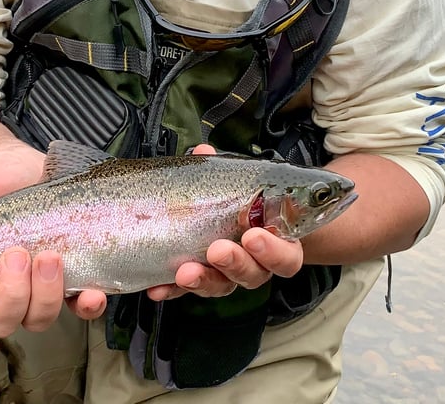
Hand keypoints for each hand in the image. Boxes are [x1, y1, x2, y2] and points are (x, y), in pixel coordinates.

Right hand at [0, 148, 107, 335]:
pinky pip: (80, 305)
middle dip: (11, 294)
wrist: (22, 164)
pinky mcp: (70, 276)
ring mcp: (37, 288)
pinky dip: (86, 305)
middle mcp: (1, 293)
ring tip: (50, 255)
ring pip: (38, 316)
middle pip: (2, 320)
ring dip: (45, 294)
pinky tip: (90, 293)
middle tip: (16, 254)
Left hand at [147, 144, 303, 301]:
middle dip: (234, 264)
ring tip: (185, 272)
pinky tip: (158, 289)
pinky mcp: (203, 282)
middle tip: (217, 251)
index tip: (253, 236)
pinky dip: (173, 291)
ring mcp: (230, 276)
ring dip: (203, 280)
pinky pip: (190, 292)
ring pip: (223, 286)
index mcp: (276, 243)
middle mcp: (256, 265)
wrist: (238, 218)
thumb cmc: (246, 202)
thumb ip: (225, 171)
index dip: (273, 251)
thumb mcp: (241, 184)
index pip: (285, 256)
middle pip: (253, 275)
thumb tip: (203, 151)